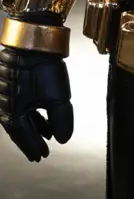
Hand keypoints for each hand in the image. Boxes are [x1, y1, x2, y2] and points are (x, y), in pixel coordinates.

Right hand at [0, 47, 72, 161]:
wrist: (32, 40)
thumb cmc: (42, 67)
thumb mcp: (57, 97)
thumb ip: (61, 121)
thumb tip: (63, 140)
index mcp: (12, 110)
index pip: (21, 136)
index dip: (31, 147)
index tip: (38, 158)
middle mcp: (6, 104)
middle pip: (19, 129)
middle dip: (31, 141)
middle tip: (41, 154)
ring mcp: (8, 93)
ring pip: (21, 117)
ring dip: (34, 128)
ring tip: (46, 139)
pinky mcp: (13, 84)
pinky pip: (22, 105)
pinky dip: (33, 114)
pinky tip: (43, 119)